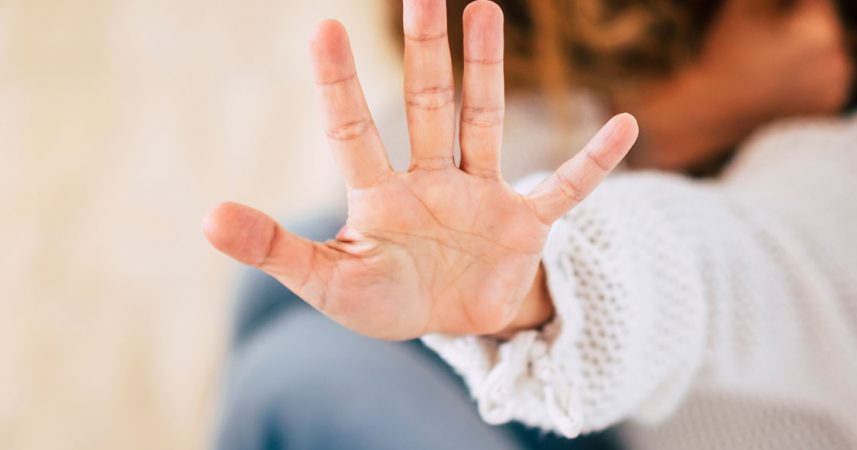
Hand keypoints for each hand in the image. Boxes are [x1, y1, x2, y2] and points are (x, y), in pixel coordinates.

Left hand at [202, 0, 638, 339]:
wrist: (457, 325)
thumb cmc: (388, 300)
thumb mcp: (329, 282)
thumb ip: (276, 250)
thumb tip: (208, 216)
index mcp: (381, 195)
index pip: (354, 129)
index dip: (338, 83)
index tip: (322, 27)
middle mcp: (433, 181)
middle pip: (428, 107)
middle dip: (427, 53)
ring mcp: (483, 196)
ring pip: (484, 124)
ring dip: (487, 72)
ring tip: (486, 11)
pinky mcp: (527, 223)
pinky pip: (566, 187)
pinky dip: (594, 162)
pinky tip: (625, 125)